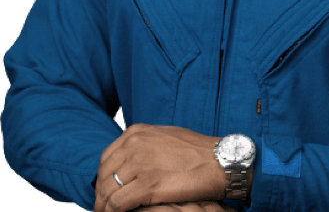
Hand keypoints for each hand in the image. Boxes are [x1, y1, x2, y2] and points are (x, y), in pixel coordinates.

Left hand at [94, 124, 225, 211]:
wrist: (219, 160)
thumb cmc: (196, 151)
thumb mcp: (165, 137)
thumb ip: (144, 144)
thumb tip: (129, 160)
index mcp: (137, 132)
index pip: (106, 158)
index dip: (103, 178)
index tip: (106, 191)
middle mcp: (134, 144)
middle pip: (103, 175)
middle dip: (101, 194)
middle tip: (103, 208)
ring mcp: (140, 163)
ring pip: (107, 191)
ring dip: (104, 207)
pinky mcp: (148, 185)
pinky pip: (117, 204)